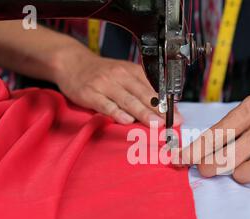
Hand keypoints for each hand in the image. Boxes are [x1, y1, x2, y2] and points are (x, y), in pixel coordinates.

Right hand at [53, 45, 182, 126]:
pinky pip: (106, 104)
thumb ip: (141, 88)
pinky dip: (117, 113)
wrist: (73, 63)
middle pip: (143, 95)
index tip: (176, 117)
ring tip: (154, 124)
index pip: (153, 89)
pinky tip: (126, 121)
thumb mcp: (124, 73)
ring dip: (142, 113)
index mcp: (132, 72)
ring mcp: (105, 84)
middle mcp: (120, 76)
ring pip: (127, 100)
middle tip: (169, 123)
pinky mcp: (90, 93)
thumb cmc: (102, 72)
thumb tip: (161, 108)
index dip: (166, 104)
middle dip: (158, 110)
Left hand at [175, 93, 249, 183]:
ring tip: (238, 173)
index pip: (218, 133)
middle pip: (234, 154)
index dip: (196, 150)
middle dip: (213, 166)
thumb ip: (223, 132)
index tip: (180, 160)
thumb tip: (191, 157)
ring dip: (241, 176)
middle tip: (206, 170)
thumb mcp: (245, 113)